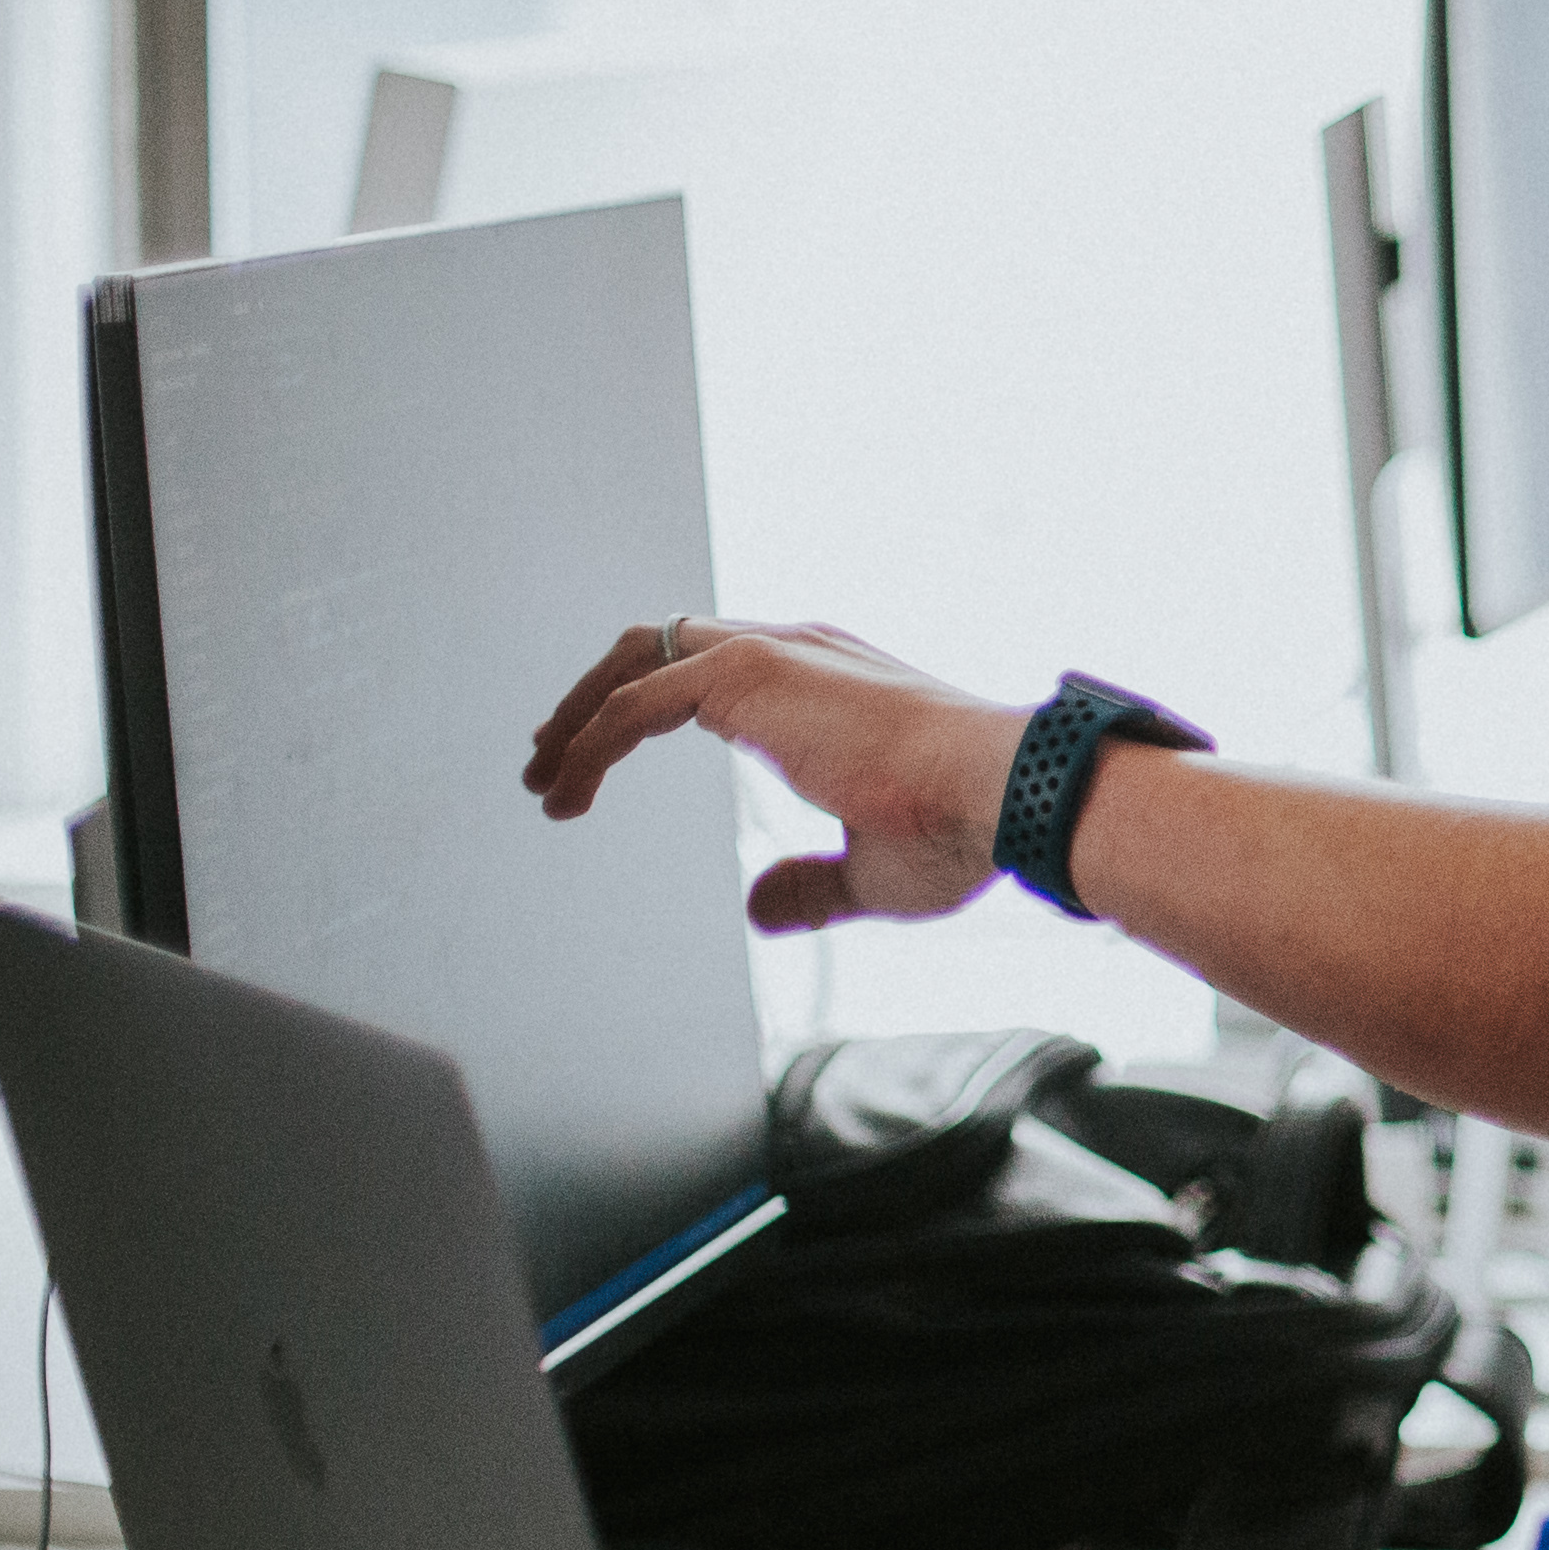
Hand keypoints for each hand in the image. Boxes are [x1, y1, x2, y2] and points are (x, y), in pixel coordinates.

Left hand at [524, 618, 1034, 932]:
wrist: (1004, 792)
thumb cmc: (963, 828)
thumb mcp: (873, 870)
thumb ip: (811, 884)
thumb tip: (760, 907)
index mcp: (831, 679)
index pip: (719, 665)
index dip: (654, 705)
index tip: (607, 755)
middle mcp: (798, 648)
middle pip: (664, 642)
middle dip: (597, 697)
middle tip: (552, 754)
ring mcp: (772, 654)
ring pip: (639, 656)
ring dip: (578, 716)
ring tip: (544, 775)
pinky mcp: (748, 677)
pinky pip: (635, 703)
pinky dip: (587, 743)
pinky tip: (566, 792)